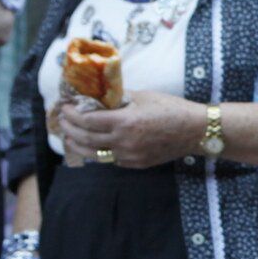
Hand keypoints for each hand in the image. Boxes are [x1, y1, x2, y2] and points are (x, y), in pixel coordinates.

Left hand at [57, 90, 202, 168]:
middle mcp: (124, 142)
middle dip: (69, 129)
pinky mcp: (136, 164)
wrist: (196, 131)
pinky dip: (97, 152)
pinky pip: (110, 159)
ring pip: (94, 154)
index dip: (71, 114)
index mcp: (125, 122)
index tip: (64, 107)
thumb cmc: (172, 109)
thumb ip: (119, 97)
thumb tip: (100, 94)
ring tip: (69, 137)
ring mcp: (129, 156)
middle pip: (85, 138)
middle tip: (61, 120)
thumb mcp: (144, 96)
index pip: (87, 121)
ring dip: (77, 145)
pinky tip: (93, 145)